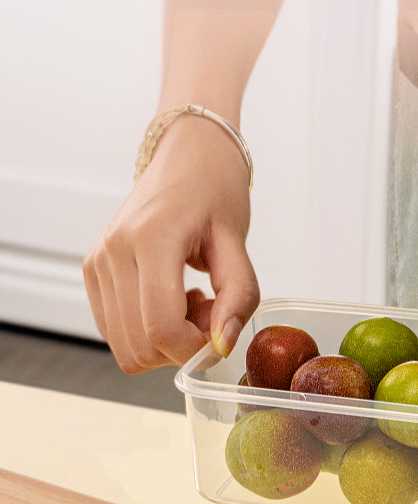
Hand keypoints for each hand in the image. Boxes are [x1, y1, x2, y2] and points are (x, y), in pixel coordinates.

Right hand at [83, 115, 259, 372]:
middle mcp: (114, 252)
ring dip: (165, 340)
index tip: (221, 333)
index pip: (161, 327)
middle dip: (182, 347)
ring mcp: (98, 261)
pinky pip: (115, 329)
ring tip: (193, 301)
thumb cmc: (216, 189)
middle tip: (212, 312)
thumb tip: (223, 343)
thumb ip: (238, 293)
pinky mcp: (93, 269)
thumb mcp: (237, 239)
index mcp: (151, 239)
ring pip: (124, 346)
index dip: (194, 348)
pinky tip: (173, 296)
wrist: (188, 155)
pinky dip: (147, 329)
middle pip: (139, 346)